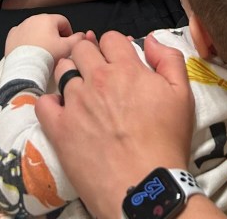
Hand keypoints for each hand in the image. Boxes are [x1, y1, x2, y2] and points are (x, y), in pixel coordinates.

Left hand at [5, 13, 88, 60]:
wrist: (24, 68)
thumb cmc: (47, 56)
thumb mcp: (67, 49)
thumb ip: (78, 40)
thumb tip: (83, 35)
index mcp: (48, 18)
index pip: (64, 22)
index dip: (68, 33)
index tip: (67, 46)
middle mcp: (33, 18)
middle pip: (49, 25)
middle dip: (54, 35)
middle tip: (55, 51)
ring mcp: (21, 26)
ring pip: (35, 29)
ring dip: (40, 37)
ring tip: (42, 52)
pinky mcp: (11, 35)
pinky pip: (22, 35)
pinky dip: (27, 41)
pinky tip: (29, 51)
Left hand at [36, 32, 193, 218]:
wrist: (146, 188)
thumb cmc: (167, 142)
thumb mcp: (182, 95)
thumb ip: (169, 59)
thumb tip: (150, 40)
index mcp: (127, 69)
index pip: (110, 38)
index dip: (114, 47)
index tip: (117, 62)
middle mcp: (98, 79)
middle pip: (82, 49)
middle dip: (89, 55)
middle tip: (98, 75)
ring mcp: (76, 103)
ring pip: (63, 71)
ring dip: (71, 76)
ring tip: (82, 94)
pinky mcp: (60, 128)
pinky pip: (43, 103)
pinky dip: (51, 103)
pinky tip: (62, 111)